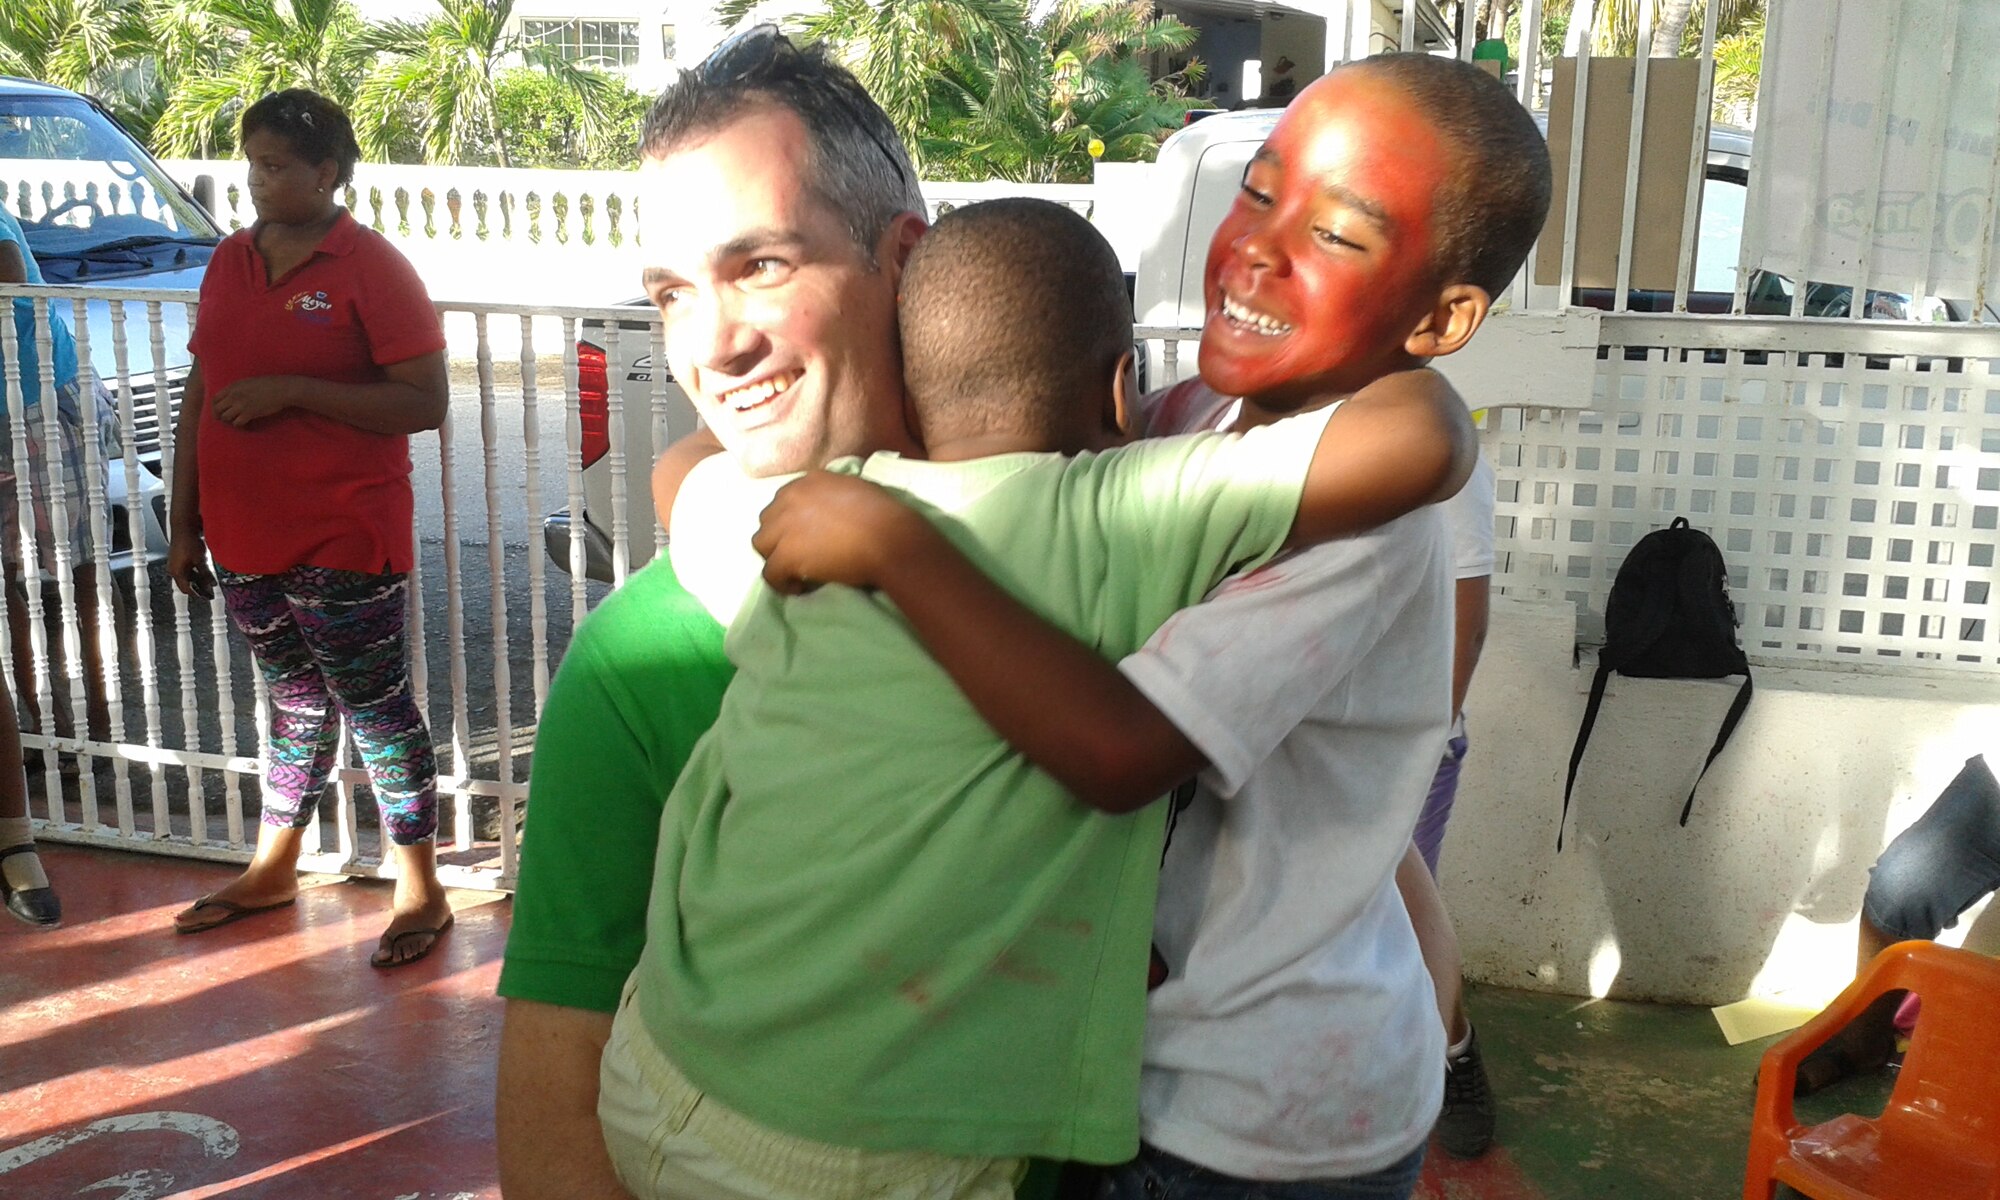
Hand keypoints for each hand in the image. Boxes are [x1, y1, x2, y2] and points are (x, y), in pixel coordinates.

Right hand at [165, 530, 214, 599]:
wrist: (184, 527)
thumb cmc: (189, 542)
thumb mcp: (200, 560)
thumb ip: (206, 574)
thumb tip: (212, 585)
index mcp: (177, 572)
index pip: (186, 589)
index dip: (197, 594)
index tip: (207, 598)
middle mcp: (173, 569)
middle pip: (187, 584)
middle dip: (199, 589)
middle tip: (210, 593)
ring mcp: (175, 563)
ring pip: (188, 577)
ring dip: (198, 581)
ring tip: (209, 584)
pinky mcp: (179, 558)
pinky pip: (187, 570)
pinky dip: (196, 573)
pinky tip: (205, 574)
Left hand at [208, 376, 297, 427]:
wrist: (281, 389)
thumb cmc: (268, 384)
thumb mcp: (248, 382)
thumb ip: (236, 389)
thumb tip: (230, 397)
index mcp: (233, 387)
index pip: (215, 399)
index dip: (215, 406)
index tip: (219, 411)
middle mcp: (234, 396)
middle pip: (218, 409)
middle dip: (220, 415)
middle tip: (226, 418)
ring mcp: (241, 405)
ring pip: (226, 417)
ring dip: (230, 420)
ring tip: (237, 420)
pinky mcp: (249, 413)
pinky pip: (237, 423)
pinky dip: (239, 424)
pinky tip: (245, 423)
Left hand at [750, 470, 936, 594]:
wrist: (889, 538)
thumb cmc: (885, 516)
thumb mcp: (857, 490)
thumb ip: (834, 495)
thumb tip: (830, 511)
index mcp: (809, 481)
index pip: (783, 501)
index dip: (792, 522)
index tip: (807, 537)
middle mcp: (791, 497)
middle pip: (767, 521)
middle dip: (780, 538)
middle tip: (801, 555)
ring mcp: (786, 526)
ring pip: (761, 544)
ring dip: (776, 558)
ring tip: (797, 571)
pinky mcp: (787, 554)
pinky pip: (770, 573)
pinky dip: (782, 583)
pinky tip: (801, 587)